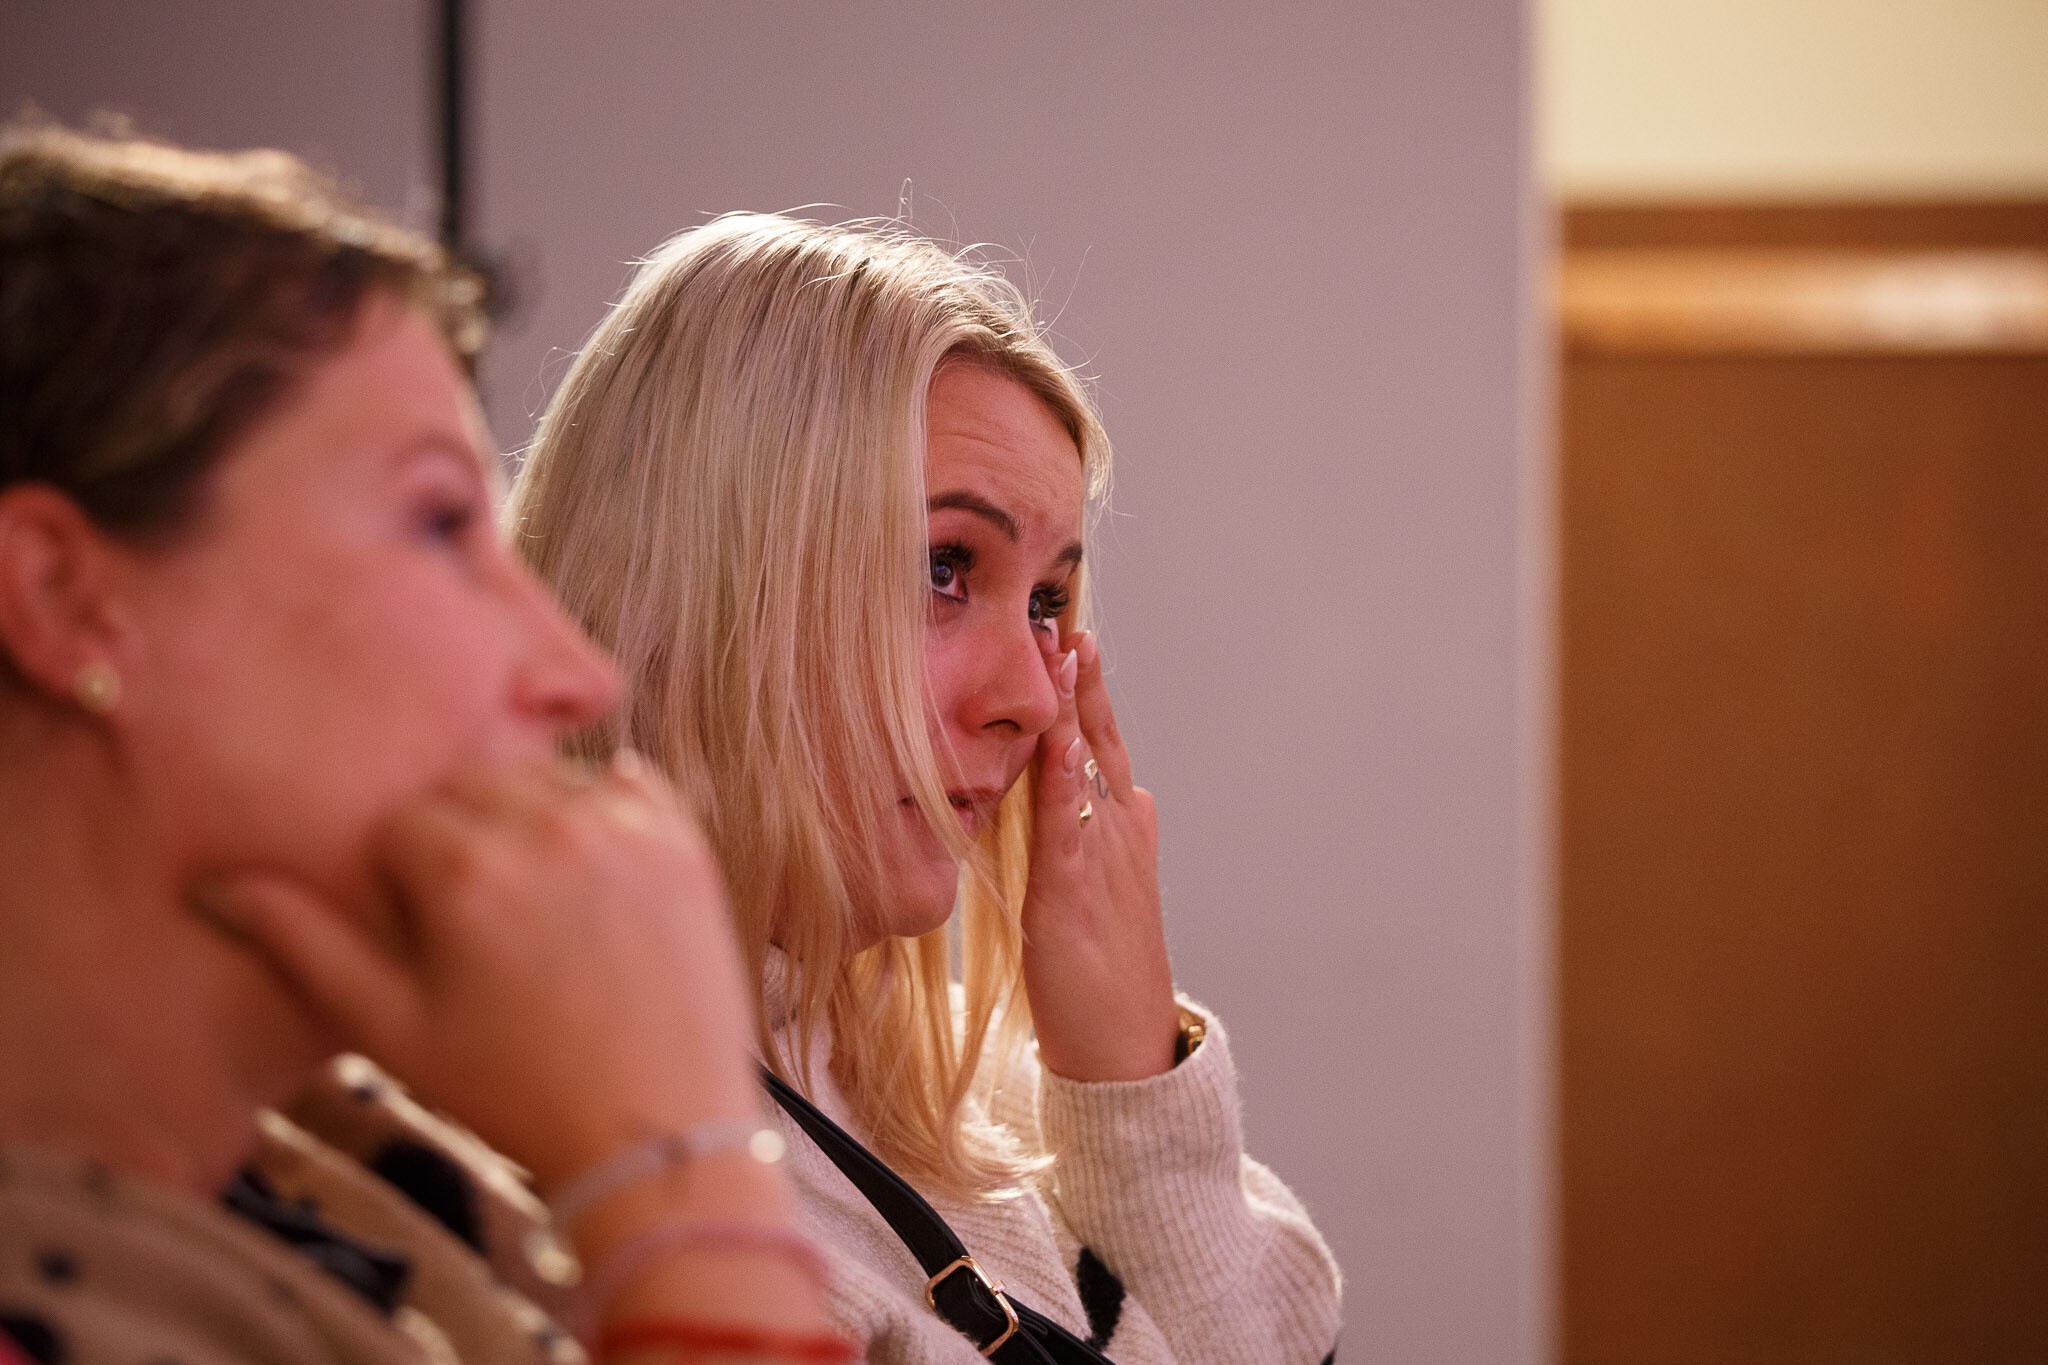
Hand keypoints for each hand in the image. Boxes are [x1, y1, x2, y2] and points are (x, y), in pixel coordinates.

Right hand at [193, 754, 759, 1187]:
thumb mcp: (389, 1029)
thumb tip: (210, 885)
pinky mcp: (685, 842)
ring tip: (536, 903)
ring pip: (547, 779)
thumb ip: (301, 943)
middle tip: (479, 922)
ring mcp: (627, 828)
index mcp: (466, 865)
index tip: (428, 939)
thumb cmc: (514, 1091)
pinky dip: (603, 808)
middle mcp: (549, 825)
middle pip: (472, 788)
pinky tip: (591, 859)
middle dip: (461, 839)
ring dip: (529, 820)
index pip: (401, 826)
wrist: (656, 1131)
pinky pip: (629, 784)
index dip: (402, 885)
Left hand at [1021, 628, 1179, 1080]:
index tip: (1070, 639)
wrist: (1124, 1048)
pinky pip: (1067, 823)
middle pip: (1102, 740)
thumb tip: (1117, 795)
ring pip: (1089, 768)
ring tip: (1066, 651)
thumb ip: (1097, 840)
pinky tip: (1058, 737)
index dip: (1086, 693)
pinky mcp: (1074, 893)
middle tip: (1070, 623)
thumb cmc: (1102, 978)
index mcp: (1124, 832)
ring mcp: (1103, 859)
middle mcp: (1120, 835)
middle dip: (1086, 681)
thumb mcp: (1101, 893)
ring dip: (1077, 707)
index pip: (1101, 746)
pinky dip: (1063, 776)